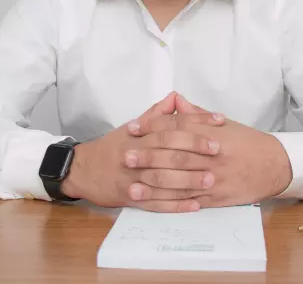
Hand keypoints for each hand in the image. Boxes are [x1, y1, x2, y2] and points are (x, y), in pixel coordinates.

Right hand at [61, 92, 224, 211]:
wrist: (83, 169)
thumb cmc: (112, 146)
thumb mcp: (132, 126)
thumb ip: (156, 113)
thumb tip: (175, 97)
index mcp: (141, 133)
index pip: (172, 123)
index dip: (197, 120)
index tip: (218, 120)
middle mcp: (138, 152)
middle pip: (169, 148)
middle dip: (195, 148)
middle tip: (218, 149)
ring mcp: (134, 177)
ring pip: (164, 178)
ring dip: (189, 179)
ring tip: (211, 179)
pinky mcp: (131, 197)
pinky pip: (156, 203)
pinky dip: (175, 205)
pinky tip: (195, 205)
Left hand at [128, 95, 292, 207]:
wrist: (274, 164)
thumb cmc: (246, 141)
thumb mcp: (222, 123)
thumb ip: (196, 113)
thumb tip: (174, 100)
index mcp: (210, 133)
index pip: (176, 127)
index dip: (152, 126)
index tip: (133, 128)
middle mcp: (211, 155)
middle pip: (174, 154)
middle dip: (148, 155)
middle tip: (126, 155)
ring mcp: (213, 178)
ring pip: (179, 181)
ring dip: (153, 183)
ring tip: (132, 184)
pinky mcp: (217, 198)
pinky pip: (190, 201)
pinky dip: (171, 203)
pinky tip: (155, 203)